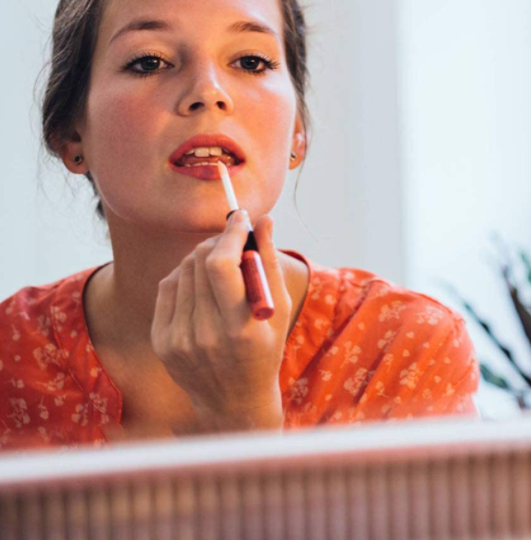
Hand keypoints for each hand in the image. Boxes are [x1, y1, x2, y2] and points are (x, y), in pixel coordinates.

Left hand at [151, 211, 290, 431]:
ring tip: (222, 268)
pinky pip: (168, 287)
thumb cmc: (266, 350)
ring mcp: (178, 339)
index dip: (229, 235)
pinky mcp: (162, 341)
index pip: (221, 265)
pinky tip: (203, 286)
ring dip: (203, 258)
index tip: (241, 218)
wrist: (233, 402)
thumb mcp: (278, 309)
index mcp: (240, 329)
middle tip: (235, 240)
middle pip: (199, 262)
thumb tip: (263, 220)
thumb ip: (269, 262)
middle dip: (219, 242)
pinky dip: (186, 276)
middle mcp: (205, 335)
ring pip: (183, 270)